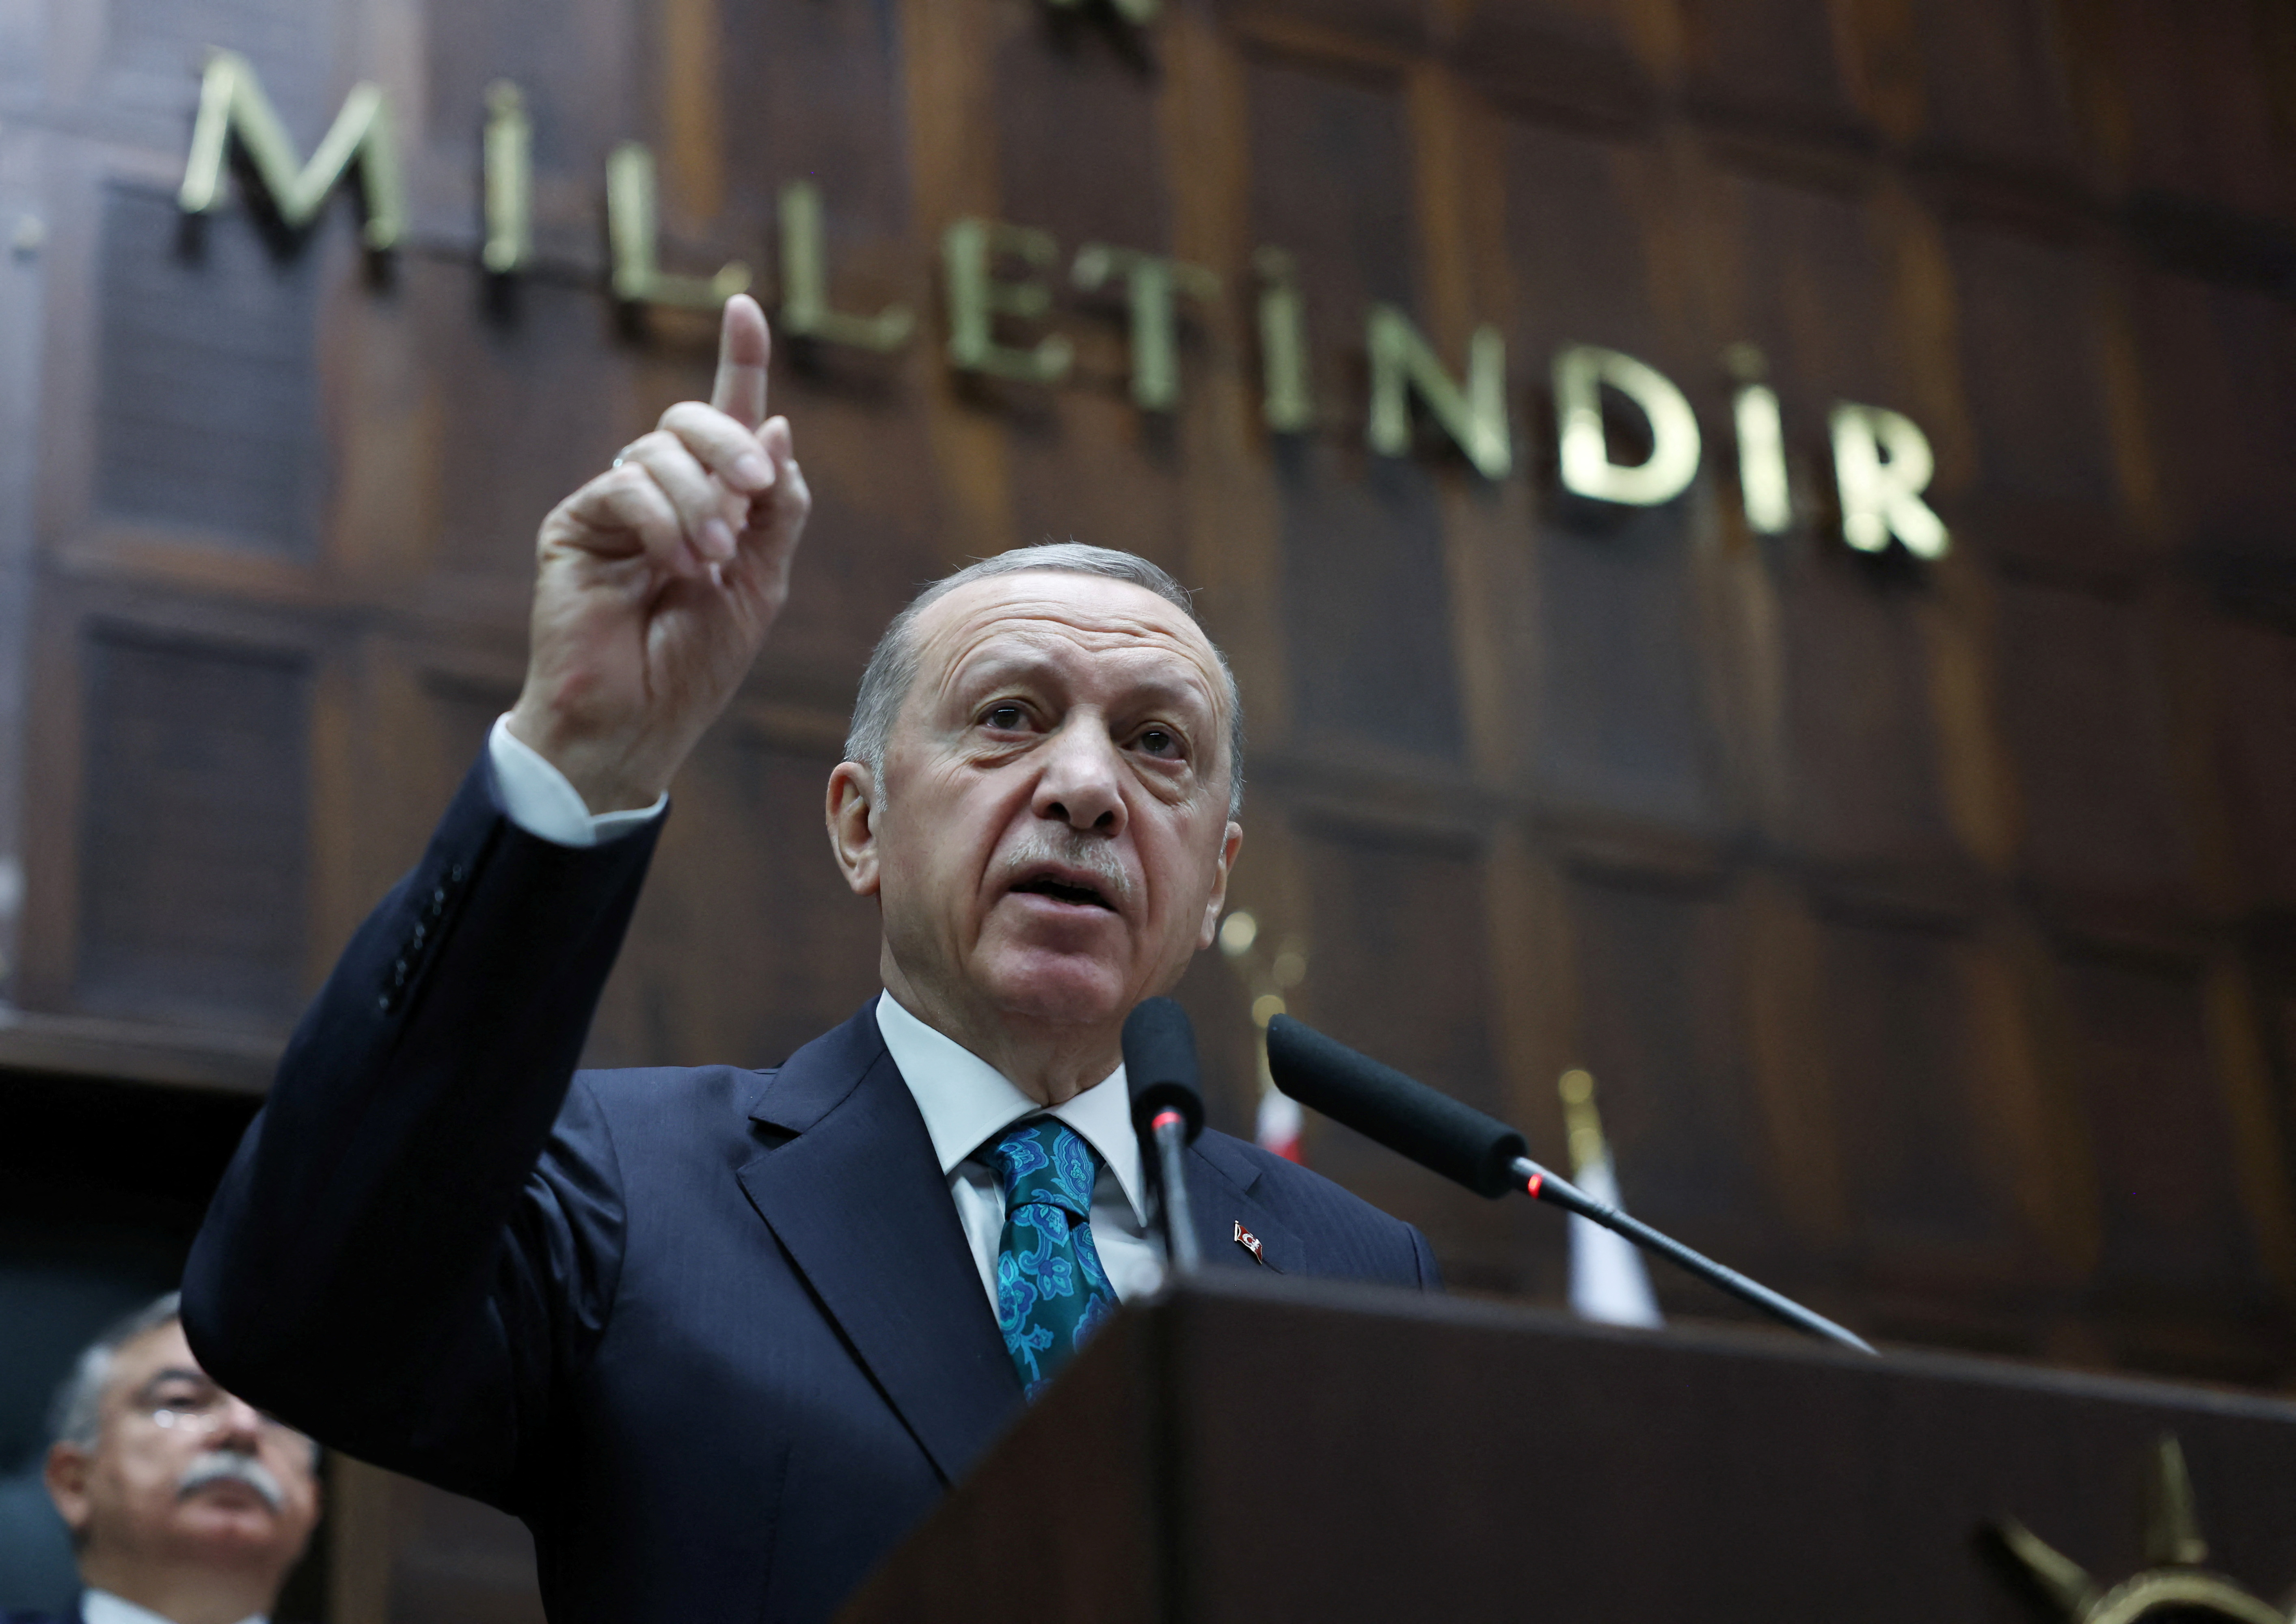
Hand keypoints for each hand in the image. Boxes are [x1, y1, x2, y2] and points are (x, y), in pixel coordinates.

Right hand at [506, 296, 810, 811]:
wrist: (638, 721)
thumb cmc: (697, 663)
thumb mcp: (763, 582)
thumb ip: (776, 507)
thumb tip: (777, 426)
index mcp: (712, 503)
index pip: (726, 417)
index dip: (738, 361)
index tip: (742, 306)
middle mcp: (661, 495)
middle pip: (691, 421)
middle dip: (729, 444)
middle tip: (750, 491)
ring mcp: (616, 507)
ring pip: (659, 451)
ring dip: (699, 503)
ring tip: (708, 563)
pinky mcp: (576, 524)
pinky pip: (624, 486)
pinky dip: (661, 522)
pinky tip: (673, 567)